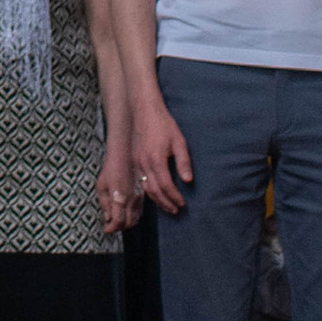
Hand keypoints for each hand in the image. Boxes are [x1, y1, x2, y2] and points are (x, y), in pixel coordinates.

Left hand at [95, 141, 140, 234]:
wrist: (125, 156)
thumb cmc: (110, 170)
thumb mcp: (101, 186)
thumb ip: (105, 204)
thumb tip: (108, 218)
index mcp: (119, 197)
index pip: (118, 220)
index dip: (111, 228)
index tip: (106, 229)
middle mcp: (131, 200)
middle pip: (128, 223)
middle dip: (118, 228)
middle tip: (110, 226)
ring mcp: (139, 198)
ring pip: (135, 219)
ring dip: (126, 224)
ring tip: (117, 221)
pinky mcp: (143, 196)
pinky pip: (139, 212)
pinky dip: (133, 218)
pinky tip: (125, 214)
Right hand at [129, 99, 193, 216]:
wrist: (144, 110)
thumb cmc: (164, 124)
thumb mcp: (179, 141)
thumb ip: (183, 162)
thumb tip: (188, 181)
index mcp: (156, 159)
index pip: (166, 186)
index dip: (175, 197)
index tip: (183, 203)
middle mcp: (144, 163)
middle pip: (155, 191)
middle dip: (166, 203)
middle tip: (176, 210)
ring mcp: (137, 162)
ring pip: (145, 188)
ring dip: (157, 200)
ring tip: (167, 206)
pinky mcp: (134, 160)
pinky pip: (140, 181)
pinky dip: (148, 191)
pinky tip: (156, 194)